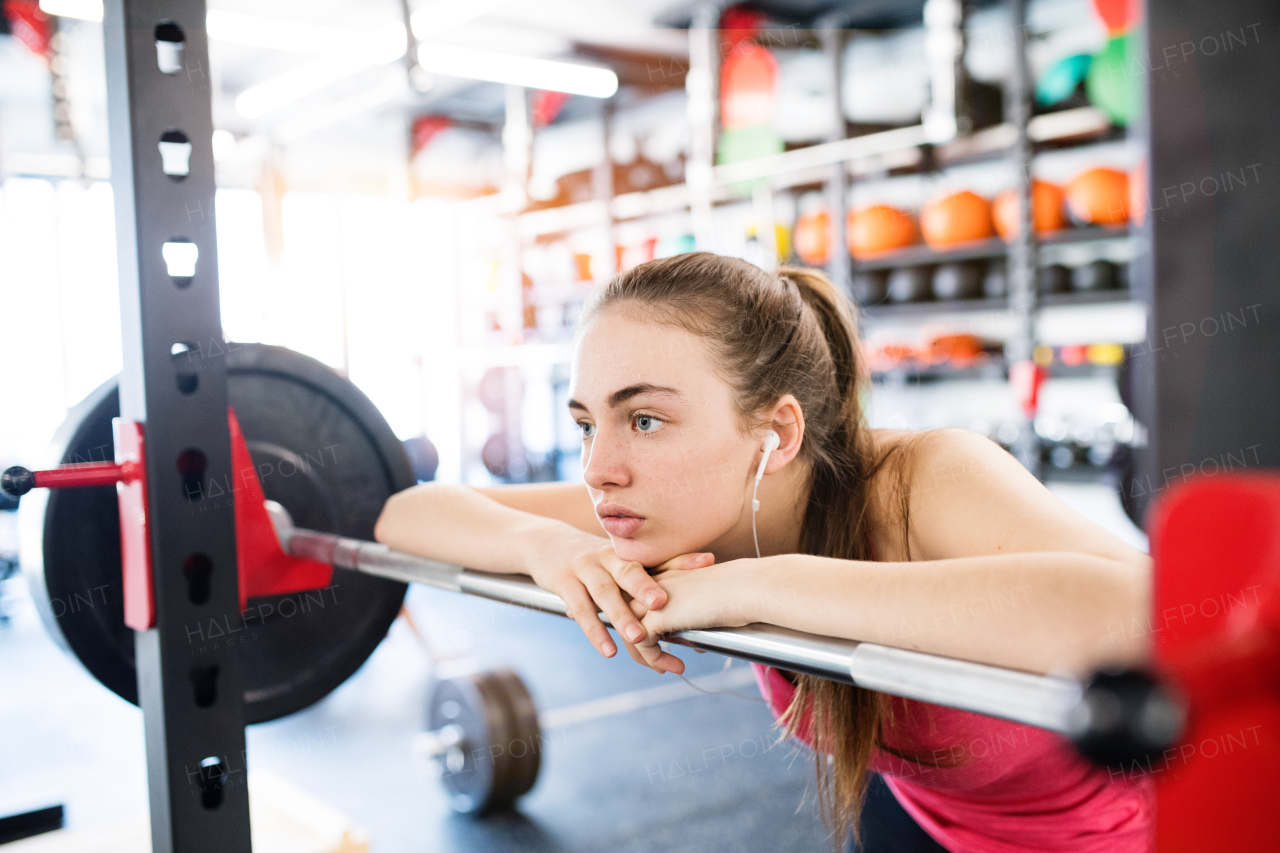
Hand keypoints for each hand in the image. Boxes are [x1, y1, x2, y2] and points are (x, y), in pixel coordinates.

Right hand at [523, 526, 712, 659]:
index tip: (707, 562)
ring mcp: (585, 568)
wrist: (546, 544)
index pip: (658, 557)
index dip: (682, 560)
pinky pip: (580, 609)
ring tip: (640, 638)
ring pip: (605, 593)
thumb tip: (691, 597)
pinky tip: (608, 650)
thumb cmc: (596, 562)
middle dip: (646, 587)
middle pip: (629, 571)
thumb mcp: (620, 563)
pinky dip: (594, 630)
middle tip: (663, 604)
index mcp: (628, 553)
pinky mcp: (564, 583)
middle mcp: (608, 557)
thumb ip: (649, 577)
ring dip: (622, 616)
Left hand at [630, 560, 762, 671]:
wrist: (747, 587)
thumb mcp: (708, 597)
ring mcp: (650, 598)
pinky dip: (655, 659)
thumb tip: (693, 640)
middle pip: (629, 614)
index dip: (649, 621)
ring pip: (629, 630)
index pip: (642, 598)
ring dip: (646, 654)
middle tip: (660, 661)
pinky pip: (642, 644)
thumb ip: (693, 613)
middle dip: (641, 640)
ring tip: (665, 668)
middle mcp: (652, 581)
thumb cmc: (739, 591)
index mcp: (664, 572)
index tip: (668, 640)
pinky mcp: (655, 616)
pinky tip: (676, 666)